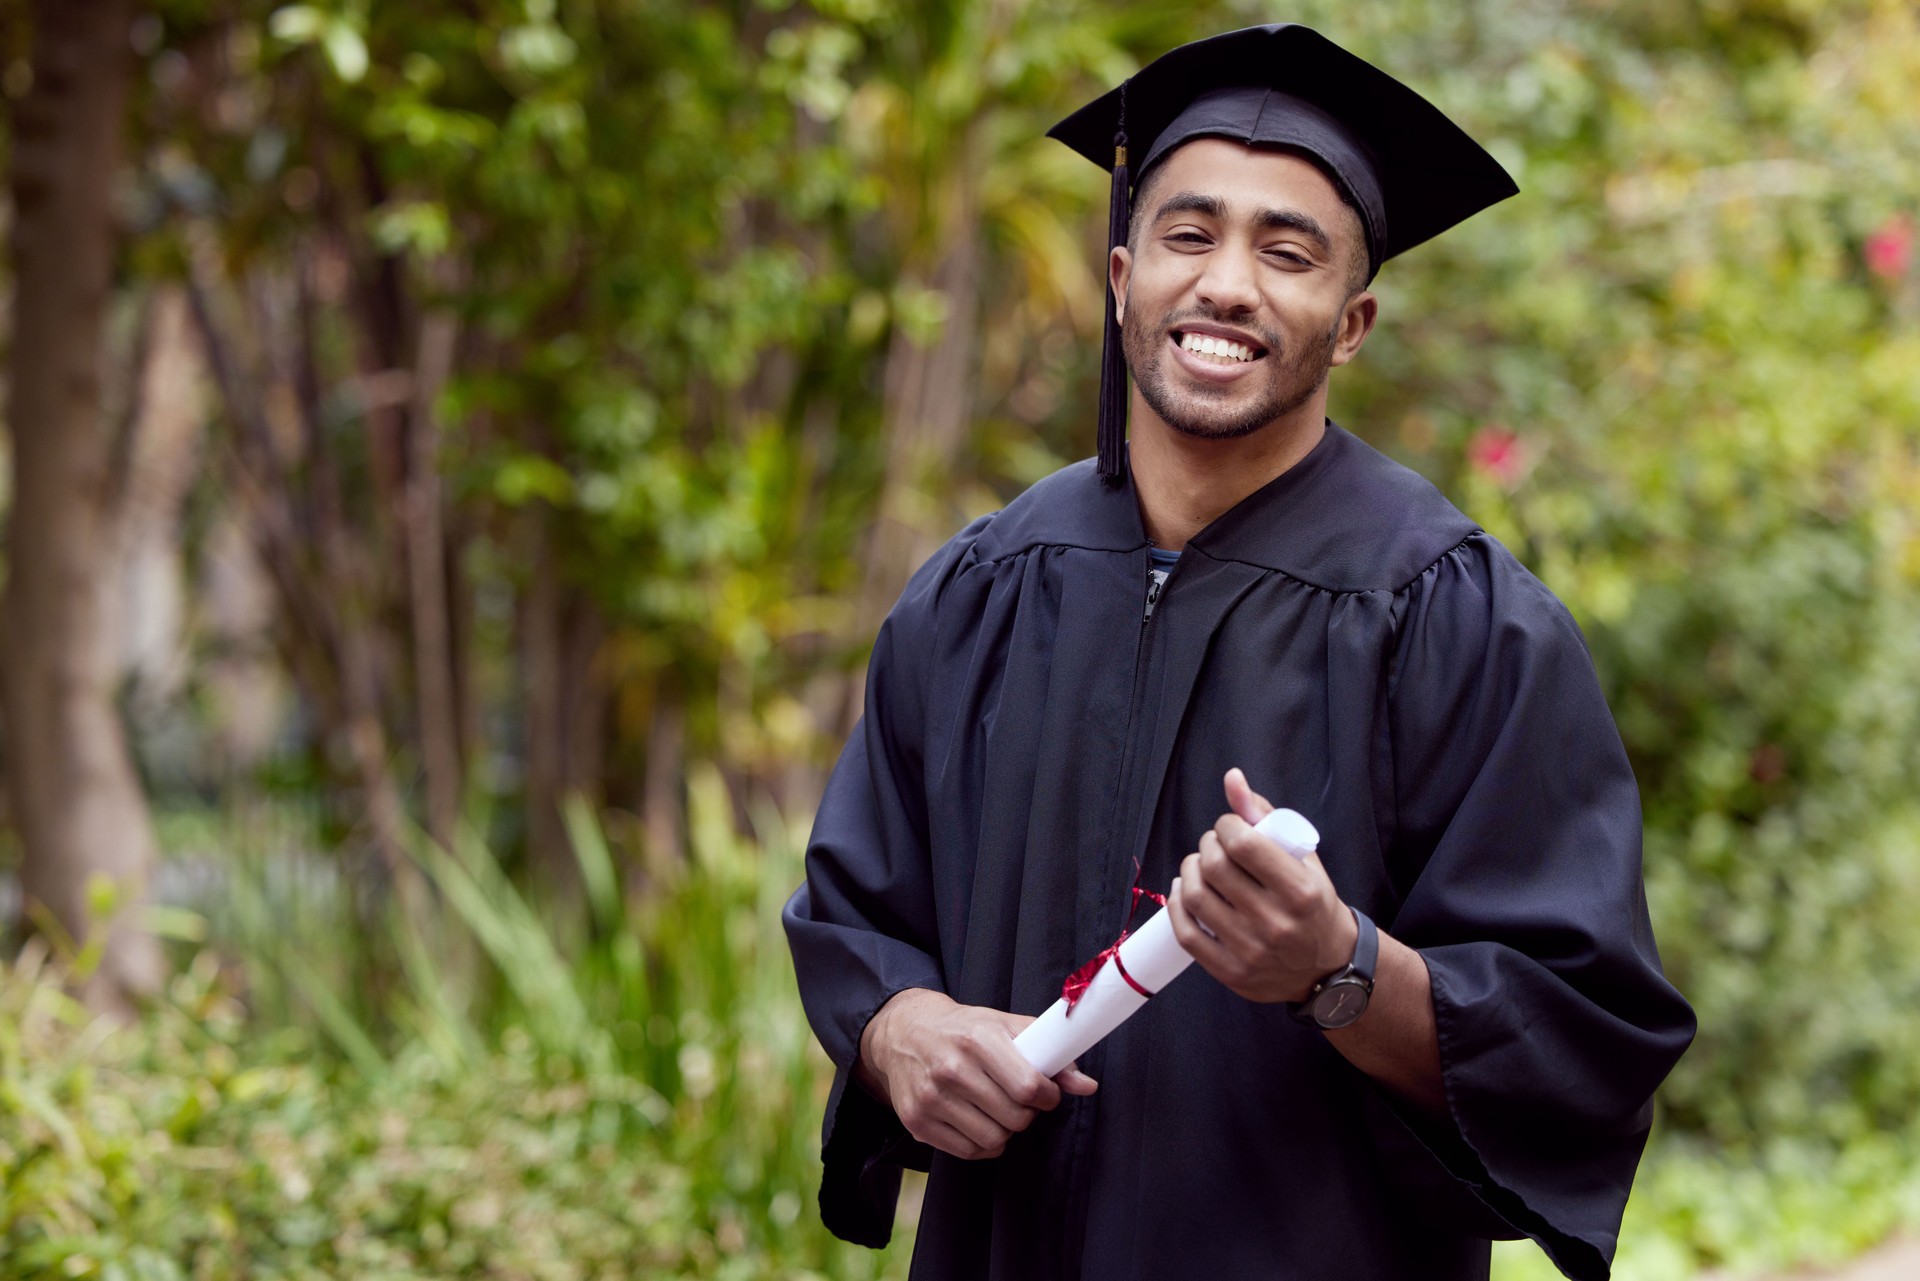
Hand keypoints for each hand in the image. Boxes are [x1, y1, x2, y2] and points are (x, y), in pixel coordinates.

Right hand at [856, 988, 1098, 1159]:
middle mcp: (951, 1069)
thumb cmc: (965, 1029)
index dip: (1047, 1096)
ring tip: (998, 1109)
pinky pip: (969, 1151)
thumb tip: (1088, 1086)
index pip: (1027, 1087)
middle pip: (1015, 1118)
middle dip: (1027, 1114)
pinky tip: (979, 1121)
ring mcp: (931, 1098)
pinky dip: (983, 1143)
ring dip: (1006, 1130)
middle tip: (1020, 1100)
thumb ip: (1050, 1053)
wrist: (905, 1033)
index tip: (1046, 1093)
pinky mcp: (917, 1122)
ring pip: (994, 1140)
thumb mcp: (1006, 1026)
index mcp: (977, 1040)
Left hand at [1167, 767, 1358, 1003]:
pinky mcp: (1231, 973)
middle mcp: (1276, 923)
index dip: (1225, 825)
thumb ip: (1266, 817)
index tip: (1229, 827)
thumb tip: (1232, 778)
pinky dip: (1177, 904)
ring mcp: (1251, 951)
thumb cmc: (1314, 905)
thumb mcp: (1304, 859)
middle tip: (1215, 846)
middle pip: (1214, 868)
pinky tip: (1184, 890)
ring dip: (1188, 870)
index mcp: (1300, 891)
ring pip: (1194, 897)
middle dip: (1207, 845)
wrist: (1326, 969)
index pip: (1242, 844)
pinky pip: (1186, 933)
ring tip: (1200, 866)